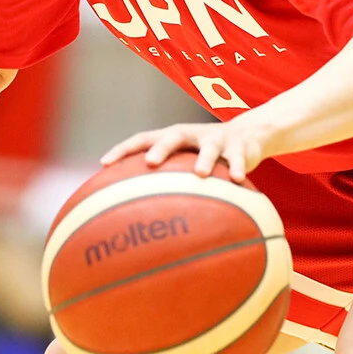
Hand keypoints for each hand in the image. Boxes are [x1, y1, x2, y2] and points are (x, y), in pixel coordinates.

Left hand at [98, 118, 272, 183]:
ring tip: (201, 173)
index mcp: (172, 138)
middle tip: (150, 163)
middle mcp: (192, 135)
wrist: (248, 136)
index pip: (143, 139)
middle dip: (161, 148)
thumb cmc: (205, 157)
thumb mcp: (185, 164)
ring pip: (209, 146)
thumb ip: (163, 183)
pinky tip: (236, 180)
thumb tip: (133, 218)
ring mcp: (216, 139)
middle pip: (173, 136)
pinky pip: (239, 157)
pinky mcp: (239, 146)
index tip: (104, 163)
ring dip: (205, 158)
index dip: (123, 149)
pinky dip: (237, 167)